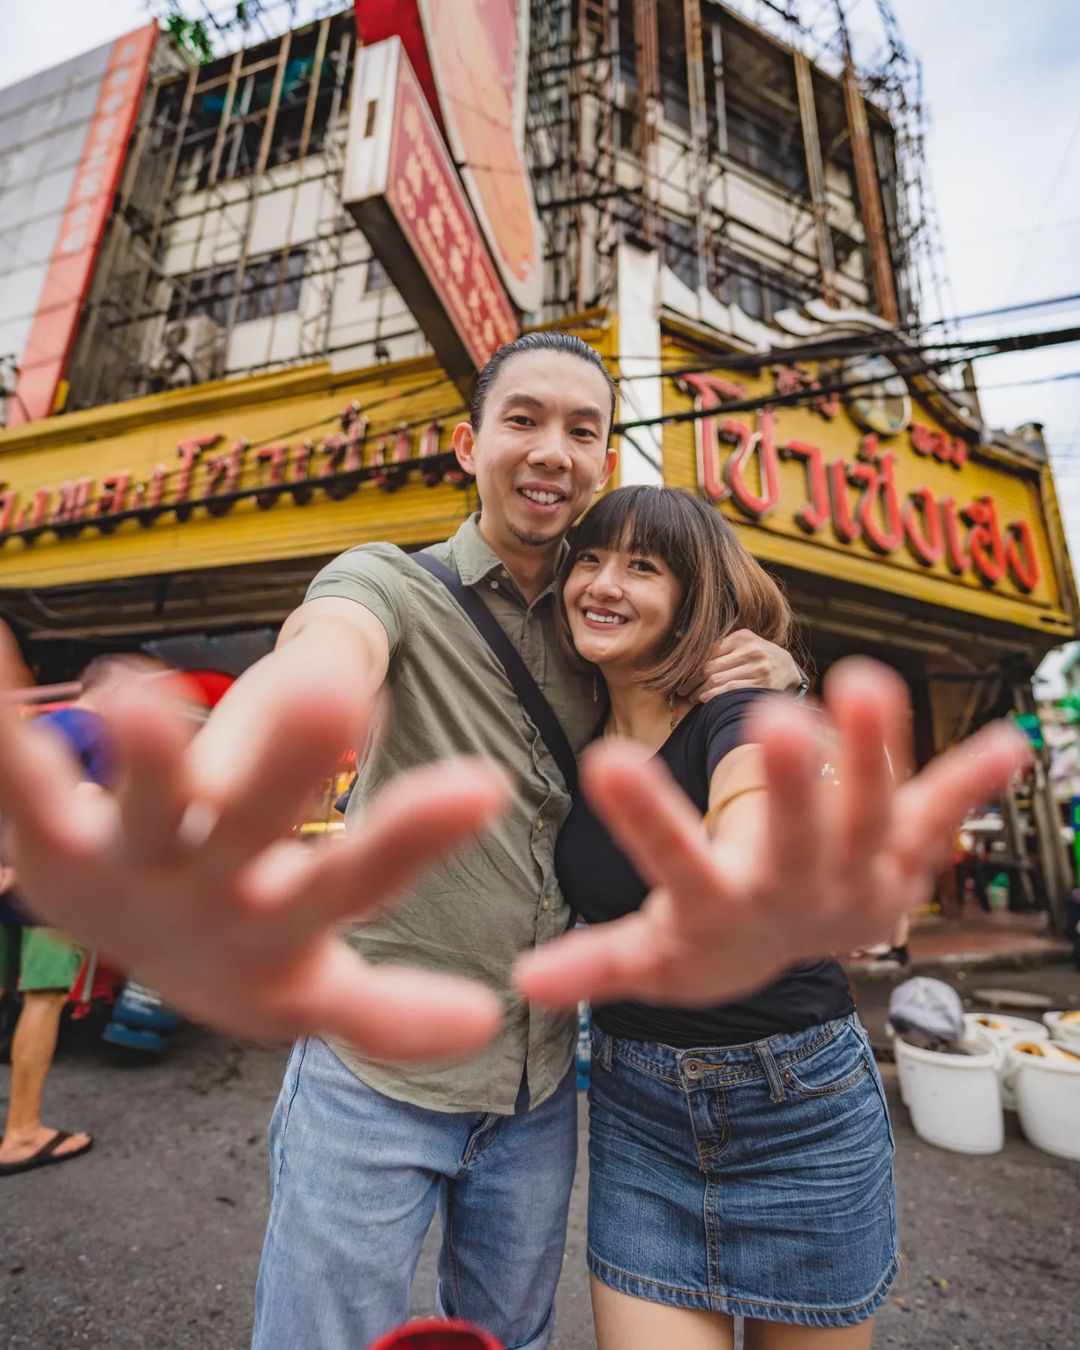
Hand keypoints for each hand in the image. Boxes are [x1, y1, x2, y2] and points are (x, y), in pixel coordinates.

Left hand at [0, 626, 508, 1061]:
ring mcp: (125, 867)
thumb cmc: (250, 938)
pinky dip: (4, 719)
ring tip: (136, 694)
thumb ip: (396, 974)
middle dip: (290, 769)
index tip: (484, 787)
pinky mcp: (45, 837)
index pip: (363, 882)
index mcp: (287, 923)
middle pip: (254, 832)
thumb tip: (483, 998)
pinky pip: (21, 775)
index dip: (418, 841)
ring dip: (147, 755)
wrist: (135, 960)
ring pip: (142, 809)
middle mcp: (208, 898)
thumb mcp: (320, 965)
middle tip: (335, 695)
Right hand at [515, 658, 1029, 1008]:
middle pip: (796, 840)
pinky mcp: (900, 854)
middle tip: (779, 723)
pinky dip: (971, 784)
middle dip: (790, 788)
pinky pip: (938, 814)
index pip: (679, 869)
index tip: (606, 760)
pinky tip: (1010, 745)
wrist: (785, 962)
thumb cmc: (707, 941)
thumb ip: (596, 963)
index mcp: (723, 912)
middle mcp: (796, 891)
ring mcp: (857, 871)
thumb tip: (521, 984)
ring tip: (867, 680)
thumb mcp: (652, 961)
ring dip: (877, 752)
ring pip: (872, 813)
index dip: (648, 822)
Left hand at [680, 629, 800, 700]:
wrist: (788, 667)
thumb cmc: (757, 655)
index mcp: (741, 637)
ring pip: (718, 680)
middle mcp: (750, 650)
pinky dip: (714, 695)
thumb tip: (681, 643)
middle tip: (681, 689)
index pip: (708, 652)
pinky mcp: (762, 684)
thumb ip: (719, 645)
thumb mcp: (742, 643)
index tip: (680, 675)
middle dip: (692, 681)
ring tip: (691, 697)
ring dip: (700, 691)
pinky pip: (731, 690)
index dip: (691, 666)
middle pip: (710, 667)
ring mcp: (758, 668)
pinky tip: (704, 699)